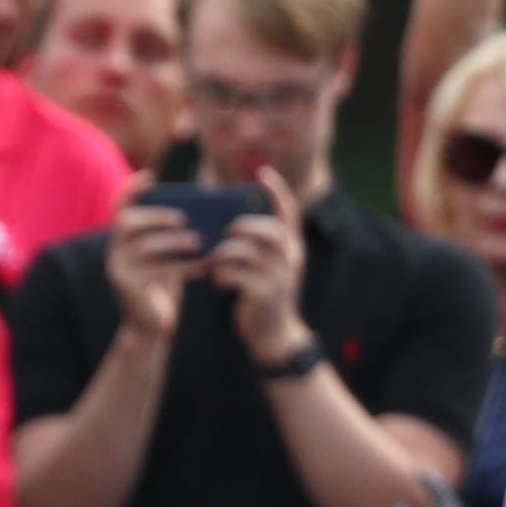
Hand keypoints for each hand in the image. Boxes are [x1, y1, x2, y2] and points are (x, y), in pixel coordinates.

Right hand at [101, 193, 204, 347]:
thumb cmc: (163, 285)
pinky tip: (203, 266)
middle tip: (184, 218)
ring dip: (174, 241)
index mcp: (122, 239)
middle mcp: (114, 251)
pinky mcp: (128, 287)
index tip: (150, 176)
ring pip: (144, 245)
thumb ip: (171, 234)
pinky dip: (183, 266)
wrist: (151, 326)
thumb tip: (201, 209)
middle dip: (156, 216)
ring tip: (199, 242)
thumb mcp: (165, 255)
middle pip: (127, 222)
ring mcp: (118, 269)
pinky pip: (157, 270)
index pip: (119, 206)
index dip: (131, 189)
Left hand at [205, 175, 307, 358]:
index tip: (264, 172)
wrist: (273, 334)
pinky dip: (223, 274)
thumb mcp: (266, 265)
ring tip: (214, 257)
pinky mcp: (265, 296)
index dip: (277, 191)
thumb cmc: (261, 293)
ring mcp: (280, 278)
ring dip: (226, 252)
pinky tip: (216, 280)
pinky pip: (239, 276)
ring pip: (251, 253)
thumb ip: (255, 244)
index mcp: (291, 247)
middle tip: (226, 229)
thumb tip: (225, 221)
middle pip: (271, 230)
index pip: (290, 212)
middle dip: (245, 225)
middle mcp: (290, 259)